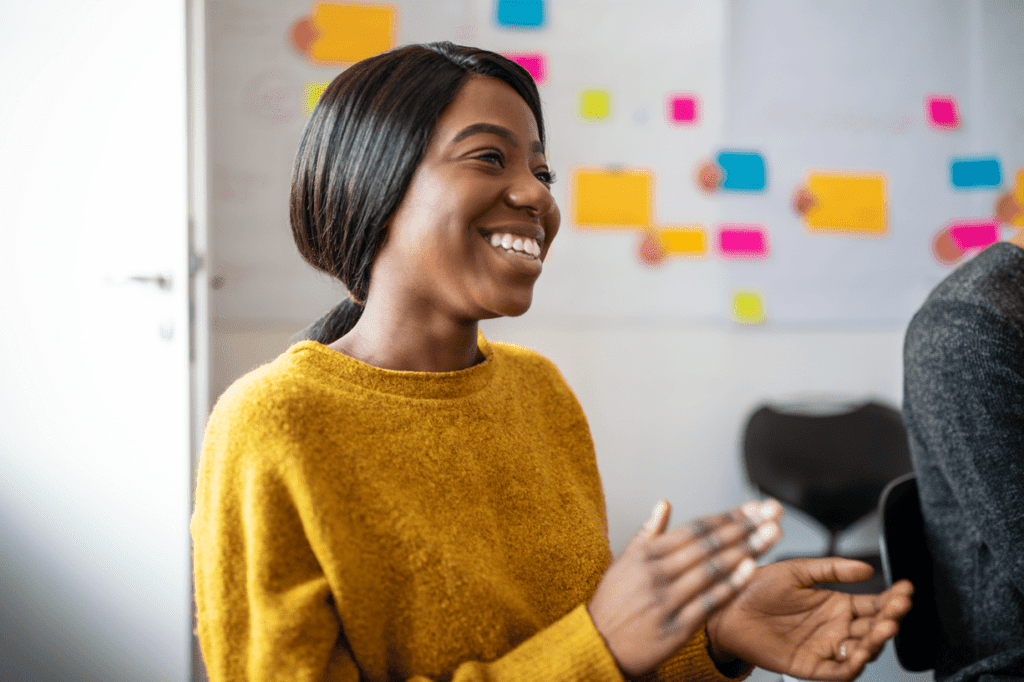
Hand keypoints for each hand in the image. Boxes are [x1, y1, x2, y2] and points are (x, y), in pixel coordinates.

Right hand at [587, 499, 782, 675]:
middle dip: (743, 527)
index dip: (726, 517)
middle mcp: (657, 574)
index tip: (751, 508)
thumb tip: (665, 504)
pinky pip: (708, 602)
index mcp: (646, 555)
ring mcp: (667, 600)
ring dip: (745, 550)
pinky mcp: (675, 627)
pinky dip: (730, 585)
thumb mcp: (623, 562)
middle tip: (770, 514)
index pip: (694, 530)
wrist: (598, 645)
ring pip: (712, 569)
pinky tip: (750, 570)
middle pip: (708, 545)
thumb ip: (648, 532)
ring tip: (770, 535)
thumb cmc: (612, 603)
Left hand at [706, 558, 913, 680]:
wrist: (727, 606)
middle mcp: (834, 628)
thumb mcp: (799, 570)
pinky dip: (852, 665)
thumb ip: (833, 569)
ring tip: (885, 626)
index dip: (891, 599)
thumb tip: (866, 568)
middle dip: (889, 618)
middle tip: (898, 607)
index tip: (905, 589)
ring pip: (861, 651)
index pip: (873, 605)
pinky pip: (837, 671)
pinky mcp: (809, 665)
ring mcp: (823, 647)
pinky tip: (860, 652)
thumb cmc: (757, 588)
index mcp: (835, 605)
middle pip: (872, 629)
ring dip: (877, 642)